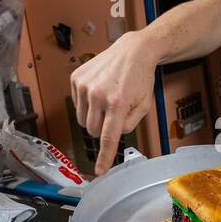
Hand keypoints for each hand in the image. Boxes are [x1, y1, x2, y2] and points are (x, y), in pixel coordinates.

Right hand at [68, 29, 157, 174]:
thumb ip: (130, 125)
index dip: (104, 157)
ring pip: (82, 120)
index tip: (99, 170)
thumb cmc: (140, 78)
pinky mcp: (76, 78)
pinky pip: (76, 104)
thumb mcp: (144, 105)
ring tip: (106, 102)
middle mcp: (98, 94)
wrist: (132, 51)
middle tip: (113, 115)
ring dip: (93, 117)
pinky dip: (87, 103)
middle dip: (102, 129)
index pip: (108, 138)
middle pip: (93, 131)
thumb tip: (113, 135)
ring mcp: (85, 85)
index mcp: (118, 103)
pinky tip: (99, 91)